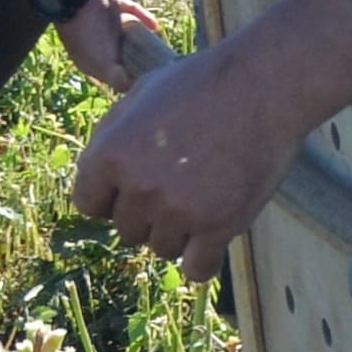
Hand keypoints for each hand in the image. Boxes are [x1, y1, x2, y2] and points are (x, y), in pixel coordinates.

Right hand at [50, 0, 177, 83]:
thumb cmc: (90, 33)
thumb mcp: (102, 63)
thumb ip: (118, 79)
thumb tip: (133, 89)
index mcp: (90, 61)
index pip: (112, 75)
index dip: (128, 79)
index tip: (148, 80)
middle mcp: (96, 44)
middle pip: (121, 55)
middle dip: (136, 59)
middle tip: (158, 64)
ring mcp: (103, 24)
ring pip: (126, 34)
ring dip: (140, 39)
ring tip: (158, 46)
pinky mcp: (111, 6)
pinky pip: (131, 13)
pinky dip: (143, 18)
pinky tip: (155, 26)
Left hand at [63, 49, 281, 274]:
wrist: (264, 84)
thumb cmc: (203, 83)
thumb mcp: (141, 94)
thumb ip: (112, 136)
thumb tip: (98, 173)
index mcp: (110, 154)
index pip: (88, 205)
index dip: (112, 196)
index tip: (136, 186)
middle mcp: (139, 187)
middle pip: (127, 230)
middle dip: (149, 213)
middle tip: (183, 182)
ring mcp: (178, 210)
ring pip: (162, 248)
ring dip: (179, 232)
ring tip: (205, 196)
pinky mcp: (217, 226)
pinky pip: (197, 268)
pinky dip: (204, 258)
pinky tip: (214, 235)